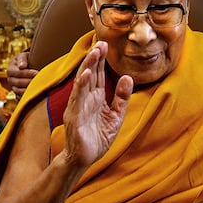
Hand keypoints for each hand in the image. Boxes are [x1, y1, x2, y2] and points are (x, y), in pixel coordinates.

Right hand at [6, 51, 37, 95]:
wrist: (26, 67)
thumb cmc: (25, 60)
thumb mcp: (23, 56)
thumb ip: (22, 59)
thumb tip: (21, 66)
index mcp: (10, 70)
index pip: (17, 73)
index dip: (27, 73)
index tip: (37, 72)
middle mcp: (10, 79)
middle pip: (18, 83)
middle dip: (29, 81)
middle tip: (39, 80)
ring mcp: (13, 87)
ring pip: (19, 91)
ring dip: (28, 90)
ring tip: (38, 87)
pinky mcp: (17, 94)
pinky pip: (21, 97)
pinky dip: (27, 97)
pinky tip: (35, 94)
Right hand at [62, 41, 133, 168]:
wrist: (84, 159)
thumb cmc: (97, 139)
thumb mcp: (116, 117)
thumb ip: (121, 98)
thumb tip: (128, 78)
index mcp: (95, 98)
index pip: (97, 75)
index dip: (101, 60)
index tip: (106, 44)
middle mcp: (85, 99)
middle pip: (89, 74)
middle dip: (95, 58)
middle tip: (102, 42)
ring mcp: (78, 107)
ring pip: (82, 83)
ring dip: (88, 67)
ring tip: (94, 53)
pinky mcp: (74, 117)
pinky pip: (77, 99)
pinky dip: (81, 86)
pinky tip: (85, 75)